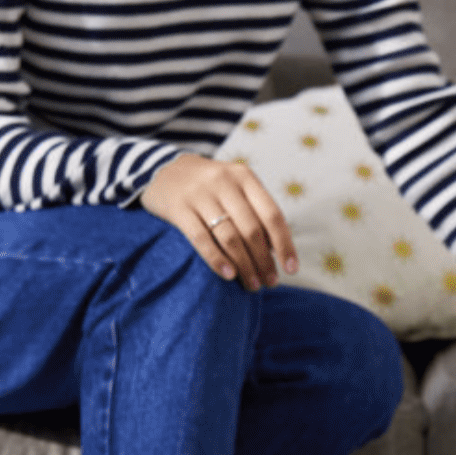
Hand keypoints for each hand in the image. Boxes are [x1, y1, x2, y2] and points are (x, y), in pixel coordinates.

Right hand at [140, 153, 297, 291]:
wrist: (163, 170)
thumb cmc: (211, 187)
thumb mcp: (236, 188)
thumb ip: (255, 212)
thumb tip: (275, 251)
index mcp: (245, 177)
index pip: (272, 215)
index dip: (285, 245)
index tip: (292, 269)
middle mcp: (224, 182)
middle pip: (252, 230)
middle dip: (264, 261)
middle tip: (270, 283)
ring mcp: (199, 194)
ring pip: (230, 237)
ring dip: (244, 266)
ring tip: (252, 284)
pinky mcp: (178, 207)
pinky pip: (201, 238)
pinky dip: (217, 259)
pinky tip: (229, 275)